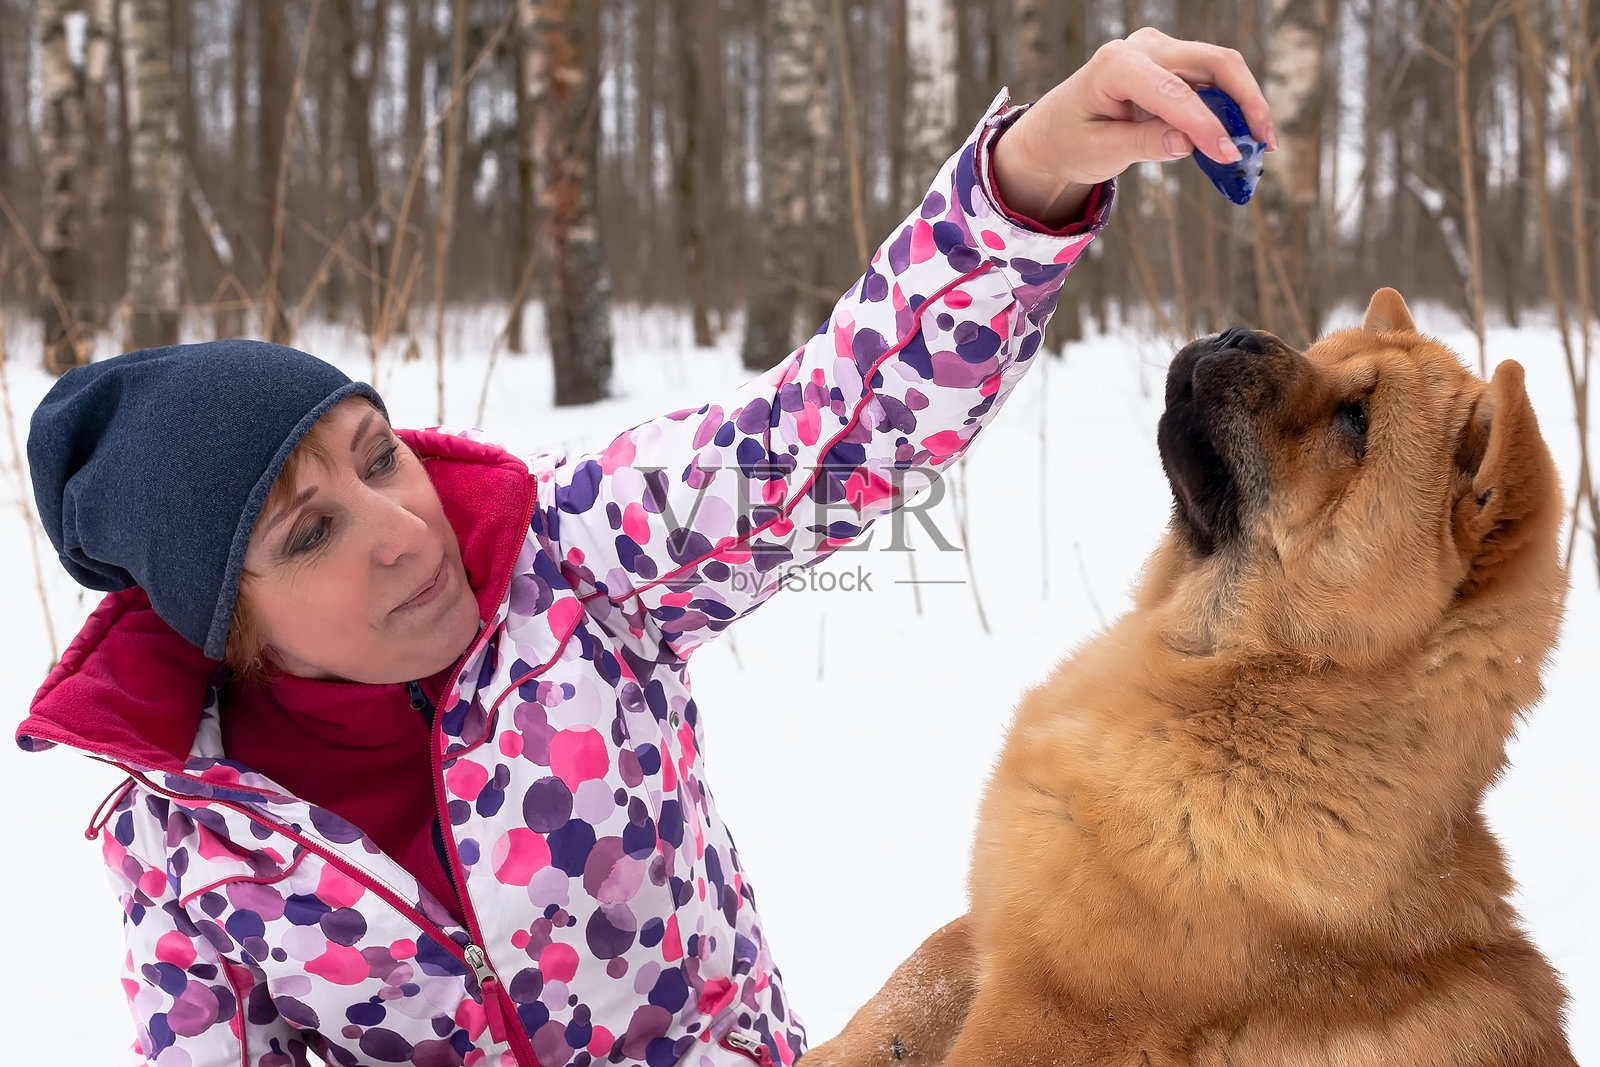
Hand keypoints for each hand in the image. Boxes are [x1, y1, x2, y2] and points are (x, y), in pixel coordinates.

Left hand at [992, 27, 1275, 228]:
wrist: (1053, 132)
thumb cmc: (1070, 142)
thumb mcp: (1100, 152)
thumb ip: (1144, 144)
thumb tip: (1189, 142)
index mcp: (1115, 65)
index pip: (1173, 91)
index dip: (1206, 124)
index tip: (1229, 155)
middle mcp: (1140, 47)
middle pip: (1212, 62)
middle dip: (1245, 102)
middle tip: (1264, 144)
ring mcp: (1158, 50)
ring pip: (1219, 66)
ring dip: (1244, 103)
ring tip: (1259, 144)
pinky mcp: (1170, 63)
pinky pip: (1210, 78)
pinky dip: (1229, 105)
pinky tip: (1239, 136)